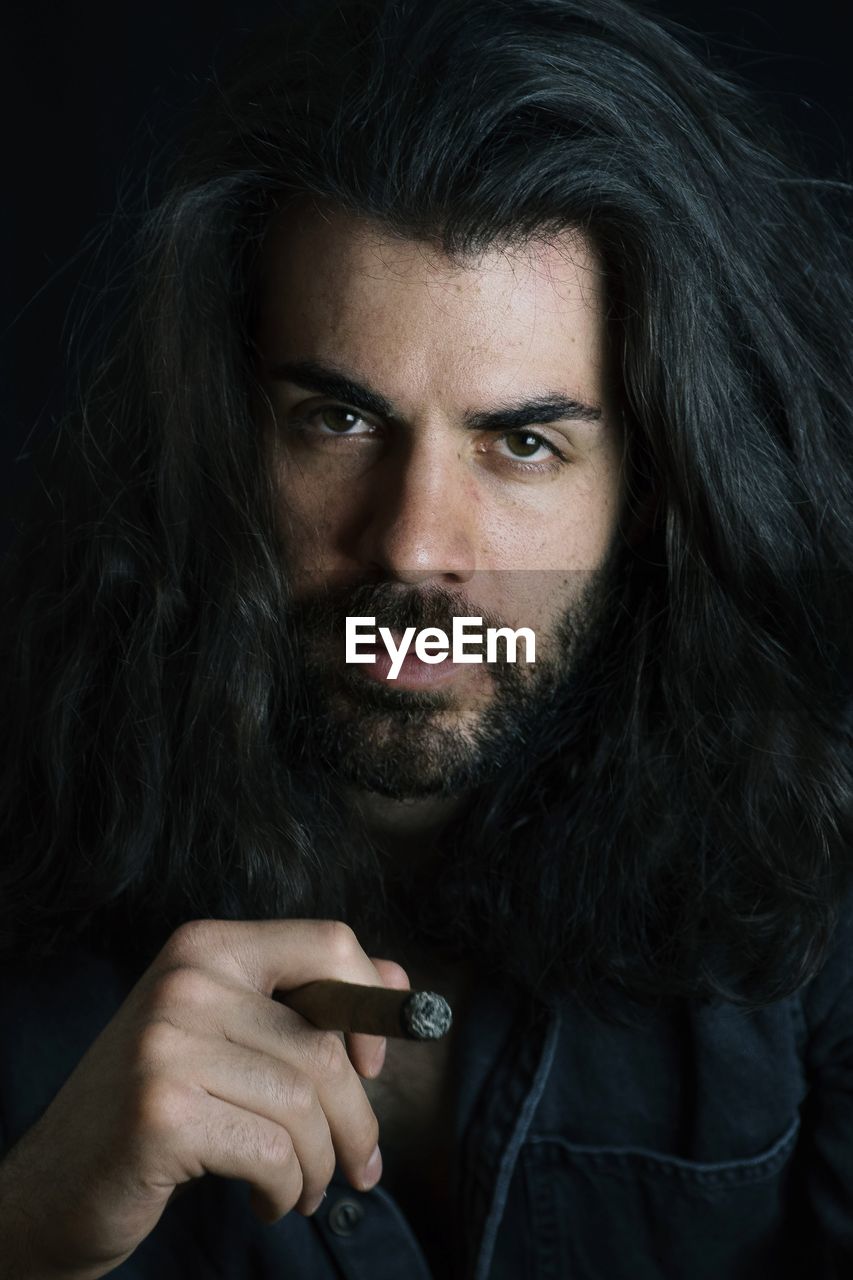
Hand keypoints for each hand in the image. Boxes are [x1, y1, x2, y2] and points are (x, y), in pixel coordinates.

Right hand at [0, 919, 407, 1279]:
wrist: (52, 1186)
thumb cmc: (160, 1107)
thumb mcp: (230, 1035)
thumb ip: (312, 1002)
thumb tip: (403, 983)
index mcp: (206, 944)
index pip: (328, 941)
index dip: (371, 1004)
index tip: (371, 1066)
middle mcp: (187, 979)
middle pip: (325, 1042)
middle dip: (357, 1118)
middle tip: (362, 1166)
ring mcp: (168, 1041)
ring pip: (305, 1103)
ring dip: (322, 1164)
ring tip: (308, 1189)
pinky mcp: (162, 1110)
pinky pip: (274, 1153)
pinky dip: (288, 1190)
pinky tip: (268, 1200)